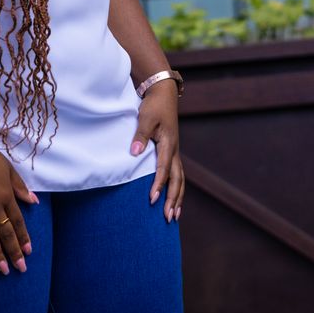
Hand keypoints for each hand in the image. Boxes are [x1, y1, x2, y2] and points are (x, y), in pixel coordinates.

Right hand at [0, 131, 38, 274]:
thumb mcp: (8, 168)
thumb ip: (20, 187)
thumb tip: (34, 201)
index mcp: (7, 195)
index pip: (18, 222)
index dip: (23, 238)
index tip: (28, 252)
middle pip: (6, 233)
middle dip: (14, 252)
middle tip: (20, 269)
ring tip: (3, 271)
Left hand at [131, 79, 183, 221]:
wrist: (163, 94)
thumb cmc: (154, 106)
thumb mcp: (145, 119)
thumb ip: (139, 137)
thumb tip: (134, 154)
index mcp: (168, 144)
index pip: (163, 170)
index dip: (157, 185)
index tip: (151, 199)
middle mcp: (173, 151)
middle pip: (177, 180)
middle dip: (173, 199)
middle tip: (169, 218)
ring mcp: (174, 151)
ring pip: (180, 179)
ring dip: (178, 197)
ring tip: (175, 215)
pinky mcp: (171, 151)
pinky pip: (176, 173)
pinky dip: (176, 188)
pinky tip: (173, 198)